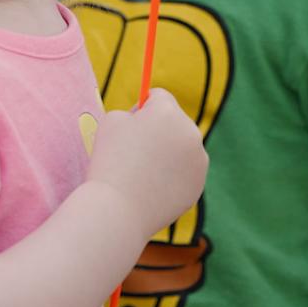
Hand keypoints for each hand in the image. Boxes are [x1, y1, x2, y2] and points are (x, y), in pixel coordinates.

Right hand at [87, 88, 207, 239]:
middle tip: (134, 151)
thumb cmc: (109, 162)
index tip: (130, 124)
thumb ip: (132, 112)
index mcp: (168, 112)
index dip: (142, 108)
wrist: (118, 210)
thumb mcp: (111, 121)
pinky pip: (184, 171)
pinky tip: (152, 186)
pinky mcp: (198, 184)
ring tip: (142, 172)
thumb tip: (146, 118)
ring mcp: (198, 160)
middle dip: (158, 130)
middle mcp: (190, 132)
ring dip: (167, 152)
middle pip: (174, 121)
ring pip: (181, 147)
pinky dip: (172, 176)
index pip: (159, 96)